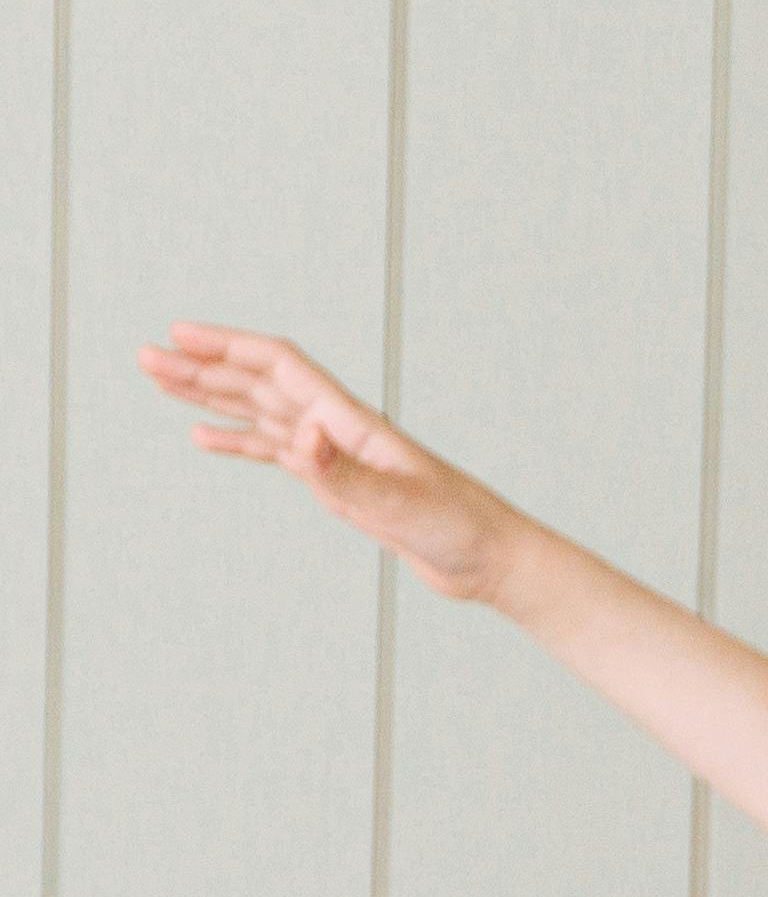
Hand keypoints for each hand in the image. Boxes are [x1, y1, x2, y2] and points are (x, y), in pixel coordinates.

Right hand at [138, 326, 512, 602]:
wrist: (491, 559)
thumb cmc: (461, 528)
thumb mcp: (401, 505)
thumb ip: (346, 475)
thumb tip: (300, 438)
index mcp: (349, 422)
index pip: (276, 366)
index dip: (226, 347)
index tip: (178, 336)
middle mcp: (337, 429)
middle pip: (258, 382)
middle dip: (202, 368)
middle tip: (147, 358)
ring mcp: (336, 456)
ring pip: (261, 414)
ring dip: (212, 397)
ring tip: (163, 384)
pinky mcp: (339, 486)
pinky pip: (277, 455)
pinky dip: (240, 443)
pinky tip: (207, 440)